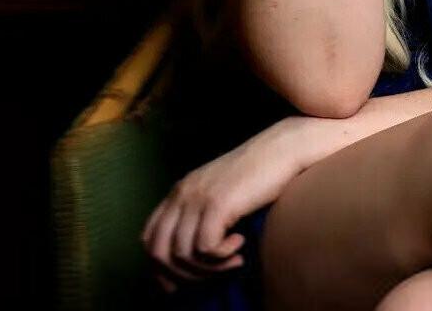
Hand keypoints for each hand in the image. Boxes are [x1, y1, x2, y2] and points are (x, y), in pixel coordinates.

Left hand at [140, 118, 308, 292]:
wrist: (282, 148)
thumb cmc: (258, 173)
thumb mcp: (219, 192)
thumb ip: (200, 214)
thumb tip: (191, 256)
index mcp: (179, 190)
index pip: (149, 238)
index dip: (159, 267)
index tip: (180, 282)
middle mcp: (182, 193)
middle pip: (159, 251)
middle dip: (182, 274)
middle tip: (212, 274)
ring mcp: (198, 197)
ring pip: (182, 255)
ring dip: (208, 268)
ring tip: (233, 260)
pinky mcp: (217, 203)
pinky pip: (205, 248)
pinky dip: (221, 256)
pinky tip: (240, 243)